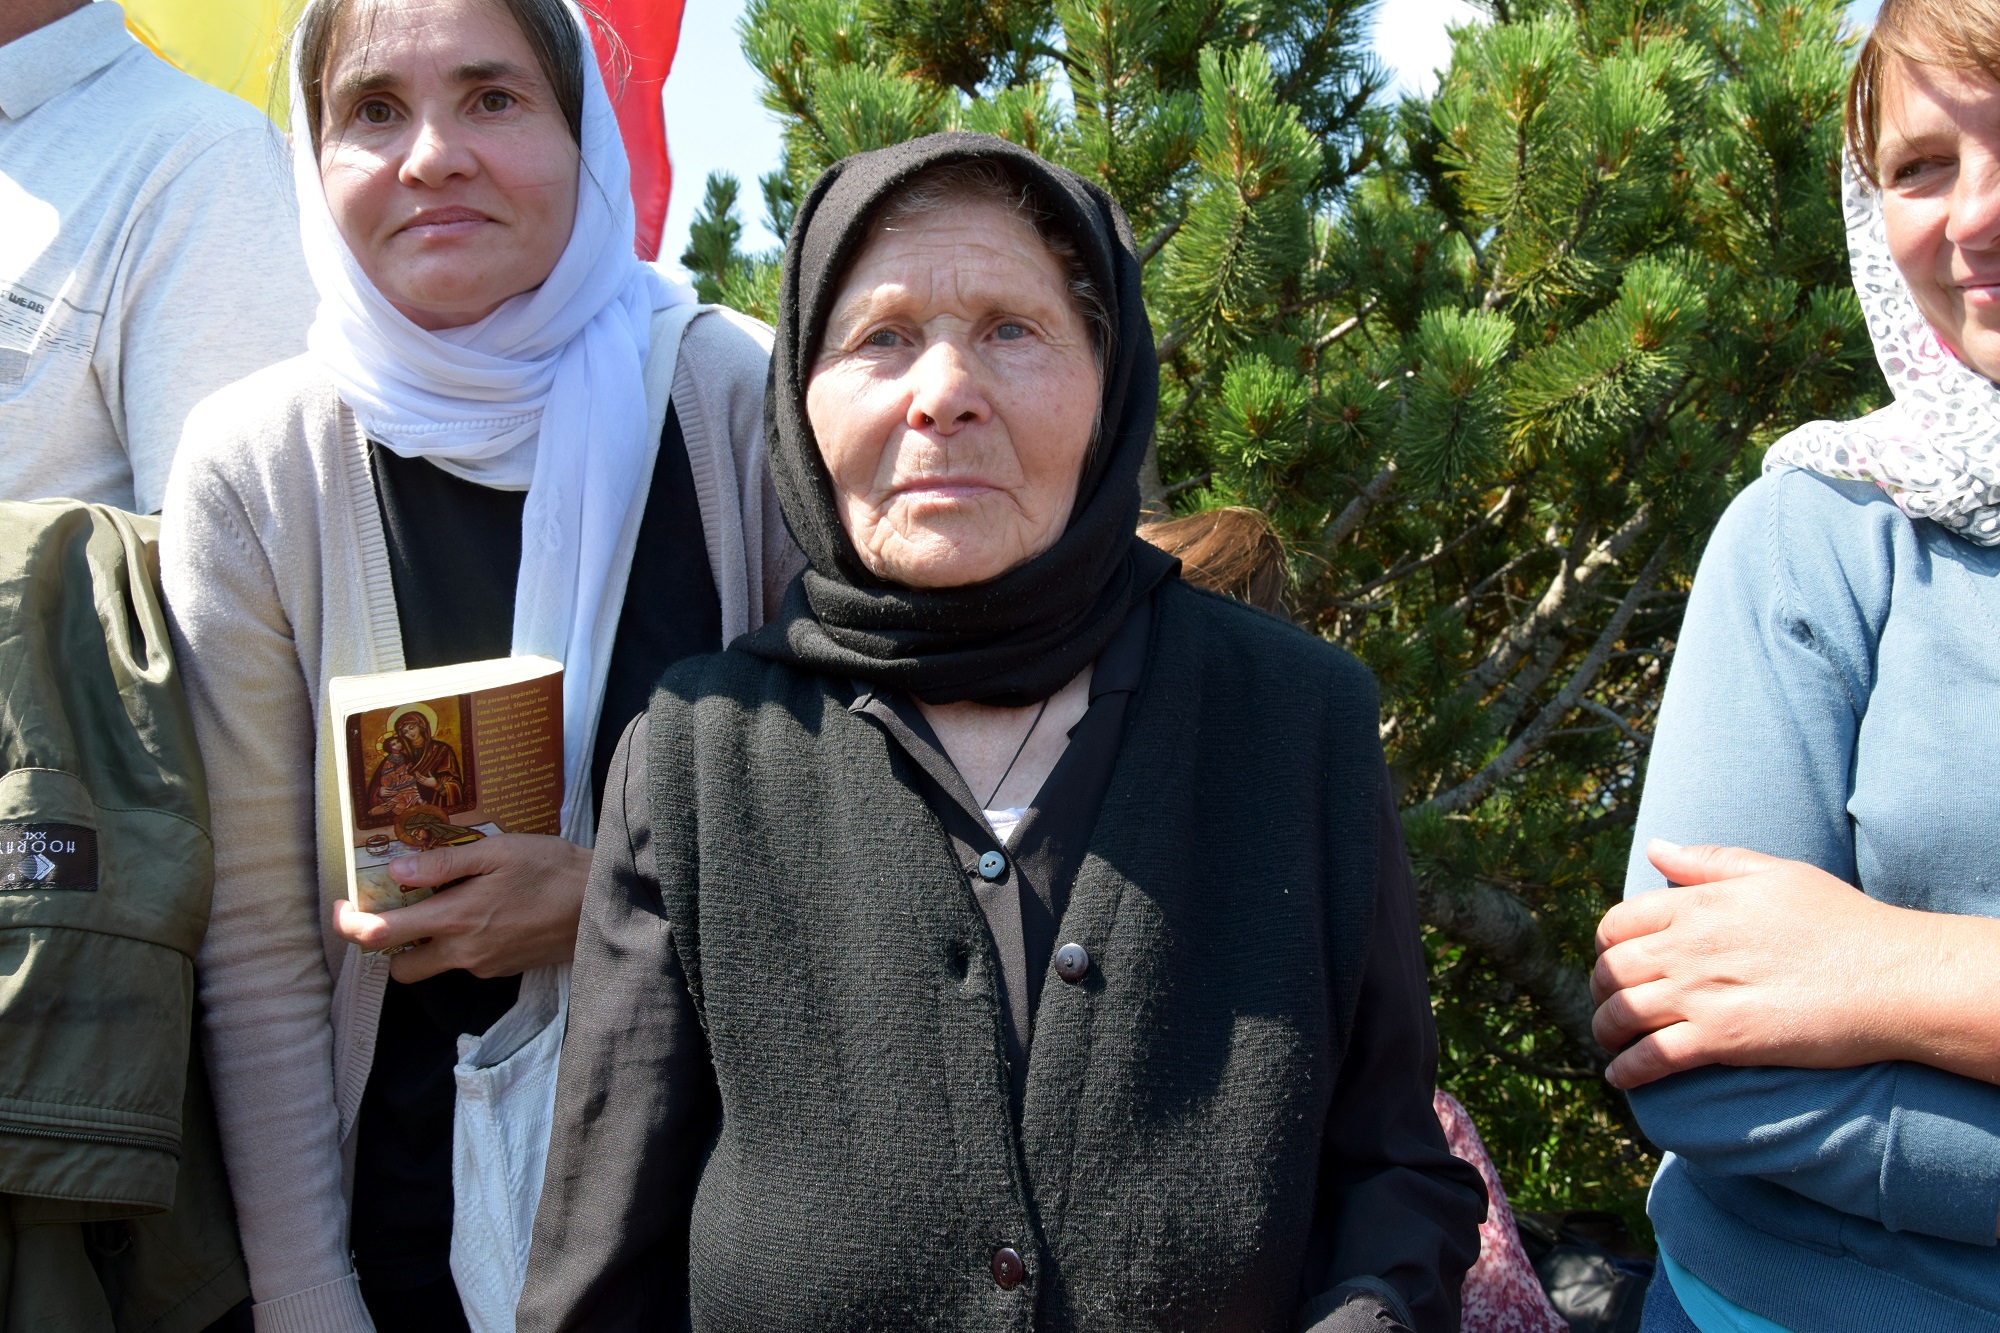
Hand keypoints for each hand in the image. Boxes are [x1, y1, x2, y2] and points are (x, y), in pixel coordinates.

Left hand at [332, 832, 590, 982]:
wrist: (603, 905)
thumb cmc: (553, 869)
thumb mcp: (499, 851)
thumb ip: (443, 864)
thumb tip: (394, 872)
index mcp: (456, 918)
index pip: (383, 936)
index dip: (351, 926)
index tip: (342, 909)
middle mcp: (463, 951)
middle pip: (401, 968)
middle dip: (387, 946)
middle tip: (393, 912)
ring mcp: (484, 965)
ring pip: (434, 965)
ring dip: (426, 943)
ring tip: (444, 903)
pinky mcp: (504, 969)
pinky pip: (466, 961)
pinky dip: (460, 942)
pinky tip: (482, 912)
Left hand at [1592, 841, 1919, 1088]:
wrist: (1894, 976)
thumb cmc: (1841, 921)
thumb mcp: (1775, 872)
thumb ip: (1708, 861)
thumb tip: (1654, 847)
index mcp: (1697, 904)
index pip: (1618, 922)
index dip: (1605, 945)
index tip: (1612, 960)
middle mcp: (1688, 946)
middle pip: (1610, 970)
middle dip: (1599, 990)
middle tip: (1608, 1004)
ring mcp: (1702, 994)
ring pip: (1622, 1014)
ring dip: (1605, 1031)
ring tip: (1610, 1043)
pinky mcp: (1723, 1039)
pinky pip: (1652, 1057)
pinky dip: (1628, 1070)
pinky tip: (1622, 1078)